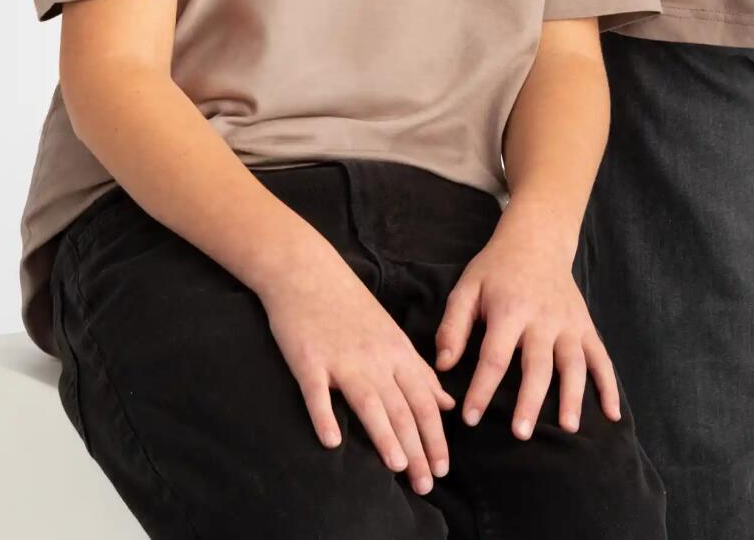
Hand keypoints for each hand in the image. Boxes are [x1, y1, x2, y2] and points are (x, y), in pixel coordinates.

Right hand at [260, 251, 454, 494]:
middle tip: (427, 483)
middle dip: (418, 447)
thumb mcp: (392, 334)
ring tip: (398, 467)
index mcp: (396, 351)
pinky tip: (332, 441)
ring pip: (369, 401)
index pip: (424, 400)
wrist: (306, 271)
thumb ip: (418, 370)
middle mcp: (374, 357)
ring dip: (385, 436)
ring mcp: (341, 358)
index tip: (444, 468)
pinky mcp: (308, 360)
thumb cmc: (349, 305)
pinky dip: (325, 416)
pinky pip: (317, 393)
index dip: (435, 435)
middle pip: (402, 406)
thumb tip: (446, 403)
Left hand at [433, 209, 620, 439]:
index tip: (470, 419)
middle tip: (521, 433)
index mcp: (510, 310)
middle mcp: (543, 318)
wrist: (538, 240)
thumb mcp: (467, 287)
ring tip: (567, 428)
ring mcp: (569, 323)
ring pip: (573, 363)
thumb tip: (443, 366)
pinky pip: (601, 357)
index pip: (494, 356)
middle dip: (530, 400)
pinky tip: (611, 414)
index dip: (482, 388)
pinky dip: (609, 385)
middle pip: (537, 364)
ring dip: (572, 396)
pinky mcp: (586, 326)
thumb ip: (452, 325)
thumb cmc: (496, 269)